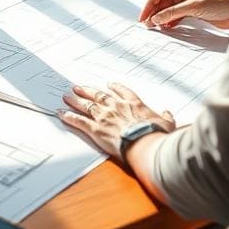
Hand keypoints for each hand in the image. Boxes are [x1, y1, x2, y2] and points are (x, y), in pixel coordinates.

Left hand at [58, 82, 174, 159]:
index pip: (123, 92)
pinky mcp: (96, 128)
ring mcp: (105, 116)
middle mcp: (117, 107)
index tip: (109, 85)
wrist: (145, 143)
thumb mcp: (167, 125)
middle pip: (99, 96)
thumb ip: (166, 117)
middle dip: (88, 91)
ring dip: (75, 100)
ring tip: (66, 96)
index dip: (115, 88)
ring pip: (87, 105)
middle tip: (78, 87)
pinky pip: (79, 121)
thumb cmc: (157, 135)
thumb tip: (167, 113)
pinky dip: (68, 117)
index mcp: (134, 104)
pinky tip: (60, 113)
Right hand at [139, 0, 228, 28]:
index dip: (150, 4)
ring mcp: (189, 2)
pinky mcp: (194, 12)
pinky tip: (166, 27)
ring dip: (162, 18)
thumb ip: (173, 12)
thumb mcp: (193, 6)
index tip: (144, 16)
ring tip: (155, 27)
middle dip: (155, 12)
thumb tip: (156, 18)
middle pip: (164, 1)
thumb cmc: (221, 3)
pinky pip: (177, 16)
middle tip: (147, 23)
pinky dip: (171, 21)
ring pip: (170, 9)